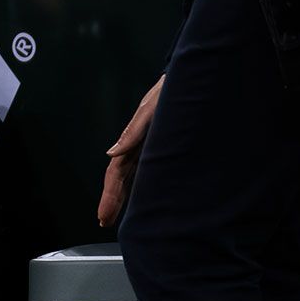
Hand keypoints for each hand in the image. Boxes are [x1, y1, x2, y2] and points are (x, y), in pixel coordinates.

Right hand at [97, 74, 163, 227]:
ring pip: (135, 177)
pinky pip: (151, 172)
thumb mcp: (152, 108)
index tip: (103, 215)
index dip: (109, 195)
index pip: (116, 172)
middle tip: (104, 221)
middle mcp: (142, 146)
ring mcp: (154, 148)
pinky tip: (142, 198)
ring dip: (124, 196)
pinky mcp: (169, 149)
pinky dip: (143, 187)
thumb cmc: (173, 90)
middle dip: (112, 200)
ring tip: (115, 215)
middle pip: (122, 178)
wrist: (197, 79)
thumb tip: (111, 154)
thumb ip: (133, 131)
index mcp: (135, 138)